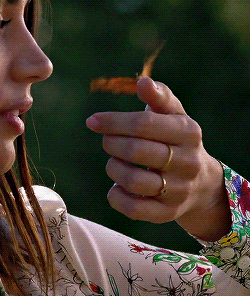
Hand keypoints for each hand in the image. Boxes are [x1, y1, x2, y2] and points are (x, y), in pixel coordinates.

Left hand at [86, 77, 229, 241]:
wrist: (201, 185)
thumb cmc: (176, 141)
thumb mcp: (174, 116)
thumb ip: (159, 97)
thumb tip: (143, 81)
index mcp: (188, 133)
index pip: (145, 124)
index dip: (114, 121)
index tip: (92, 121)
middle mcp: (187, 163)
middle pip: (137, 151)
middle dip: (112, 143)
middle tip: (107, 141)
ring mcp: (178, 191)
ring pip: (133, 180)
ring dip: (114, 168)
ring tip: (115, 161)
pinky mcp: (167, 214)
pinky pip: (133, 208)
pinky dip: (116, 195)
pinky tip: (117, 185)